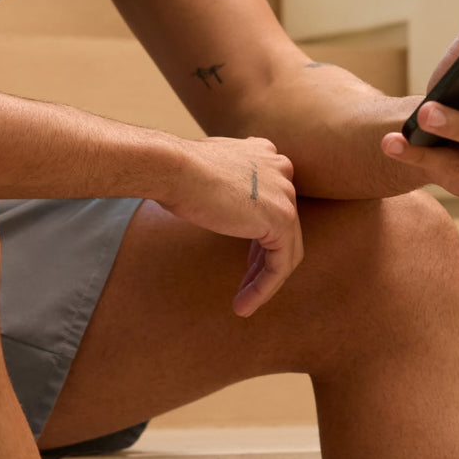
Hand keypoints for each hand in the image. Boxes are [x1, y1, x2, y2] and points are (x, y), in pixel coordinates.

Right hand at [160, 136, 302, 316]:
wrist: (173, 168)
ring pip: (285, 250)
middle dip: (262, 261)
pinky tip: (243, 305)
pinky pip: (279, 265)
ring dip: (263, 282)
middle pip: (281, 228)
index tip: (245, 260)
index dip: (259, 236)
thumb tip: (223, 201)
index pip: (271, 203)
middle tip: (244, 286)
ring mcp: (285, 193)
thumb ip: (228, 181)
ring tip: (242, 305)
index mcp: (265, 153)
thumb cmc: (176, 171)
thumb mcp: (208, 171)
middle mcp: (282, 169)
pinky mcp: (282, 218)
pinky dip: (263, 289)